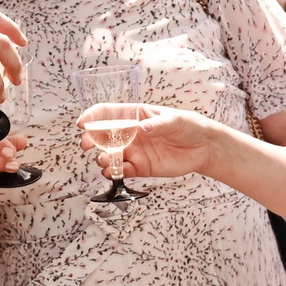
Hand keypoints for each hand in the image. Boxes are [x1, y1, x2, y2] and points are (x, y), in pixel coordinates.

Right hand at [76, 103, 229, 180]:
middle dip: (91, 139)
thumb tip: (143, 128)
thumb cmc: (189, 126)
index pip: (108, 112)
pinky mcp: (140, 167)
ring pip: (109, 155)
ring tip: (105, 161)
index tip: (83, 123)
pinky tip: (112, 172)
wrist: (203, 148)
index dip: (93, 116)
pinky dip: (113, 173)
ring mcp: (134, 151)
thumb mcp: (175, 120)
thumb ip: (158, 125)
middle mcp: (130, 133)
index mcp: (135, 115)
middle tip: (86, 145)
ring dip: (102, 158)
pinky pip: (121, 171)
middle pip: (103, 135)